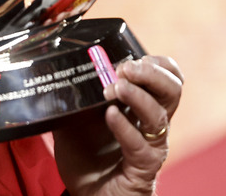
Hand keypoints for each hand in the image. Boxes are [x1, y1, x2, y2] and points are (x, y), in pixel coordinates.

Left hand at [53, 55, 183, 194]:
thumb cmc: (85, 159)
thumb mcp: (74, 119)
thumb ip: (72, 97)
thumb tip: (54, 71)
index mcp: (141, 108)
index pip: (167, 80)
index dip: (158, 64)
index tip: (135, 55)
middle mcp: (151, 126)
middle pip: (172, 92)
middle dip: (152, 73)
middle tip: (126, 67)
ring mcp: (150, 147)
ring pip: (159, 116)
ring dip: (137, 97)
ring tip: (115, 88)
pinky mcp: (143, 169)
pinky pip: (141, 146)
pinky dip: (126, 128)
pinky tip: (111, 115)